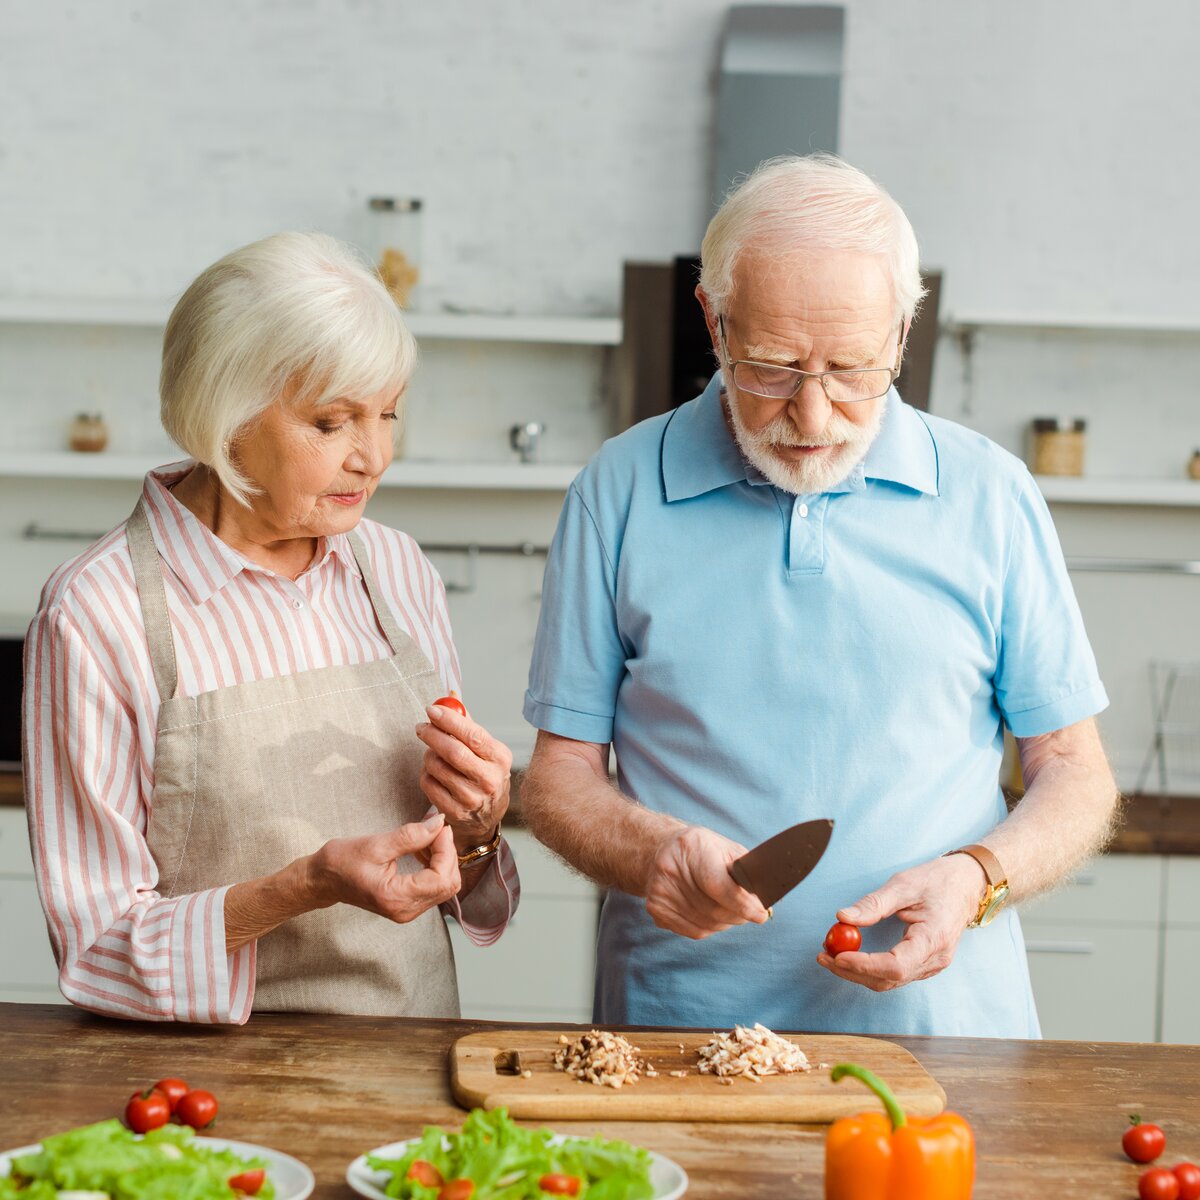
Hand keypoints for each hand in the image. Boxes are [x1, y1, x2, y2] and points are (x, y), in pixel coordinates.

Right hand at [305, 813, 460, 922]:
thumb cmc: (342, 862)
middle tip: (434, 828)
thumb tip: (439, 823)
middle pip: (449, 884)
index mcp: (396, 898)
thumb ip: (411, 835)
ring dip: (443, 858)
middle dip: (447, 853)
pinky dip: (435, 865)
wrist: (322, 880)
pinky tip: (422, 849)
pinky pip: (434, 886)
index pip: (441, 878)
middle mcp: (406, 911)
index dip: (446, 849)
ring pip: (445, 885)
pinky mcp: (408, 905)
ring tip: (426, 837)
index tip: (439, 826)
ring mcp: (408, 910)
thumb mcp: (376, 844)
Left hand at [416, 699, 512, 852]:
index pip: (473, 735)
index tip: (432, 710)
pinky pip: (428, 784)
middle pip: (453, 752)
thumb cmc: (484, 774)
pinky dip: (425, 773)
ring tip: (431, 752)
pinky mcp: (455, 812)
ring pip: (437, 767)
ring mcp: (472, 798)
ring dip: (428, 755)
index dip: (450, 720)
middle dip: (432, 735)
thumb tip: (450, 695)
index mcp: (500, 758)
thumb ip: (468, 723)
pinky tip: (432, 771)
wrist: (487, 817)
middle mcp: (490, 779)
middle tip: (421, 727)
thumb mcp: (486, 749)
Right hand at [645, 825, 770, 938]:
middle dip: (739, 915)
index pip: (718, 886)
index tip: (761, 915)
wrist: (660, 850)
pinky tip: (713, 913)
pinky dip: (711, 927)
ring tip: (732, 911)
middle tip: (753, 913)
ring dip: (726, 922)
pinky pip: (694, 931)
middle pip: (714, 909)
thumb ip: (746, 871)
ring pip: (707, 924)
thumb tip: (766, 900)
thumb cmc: (702, 849)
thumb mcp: (725, 848)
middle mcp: (670, 869)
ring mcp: (660, 891)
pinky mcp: (656, 909)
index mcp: (691, 847)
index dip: (743, 905)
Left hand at [815, 853, 986, 990]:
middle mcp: (936, 959)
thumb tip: (842, 917)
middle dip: (852, 971)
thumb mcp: (903, 884)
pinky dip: (870, 969)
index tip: (837, 956)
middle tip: (823, 955)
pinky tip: (852, 955)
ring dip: (858, 972)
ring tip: (830, 954)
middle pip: (889, 979)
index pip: (895, 965)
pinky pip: (895, 974)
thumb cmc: (937, 882)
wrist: (966, 885)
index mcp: (934, 938)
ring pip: (890, 981)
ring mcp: (932, 965)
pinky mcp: (926, 964)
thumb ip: (873, 904)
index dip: (864, 965)